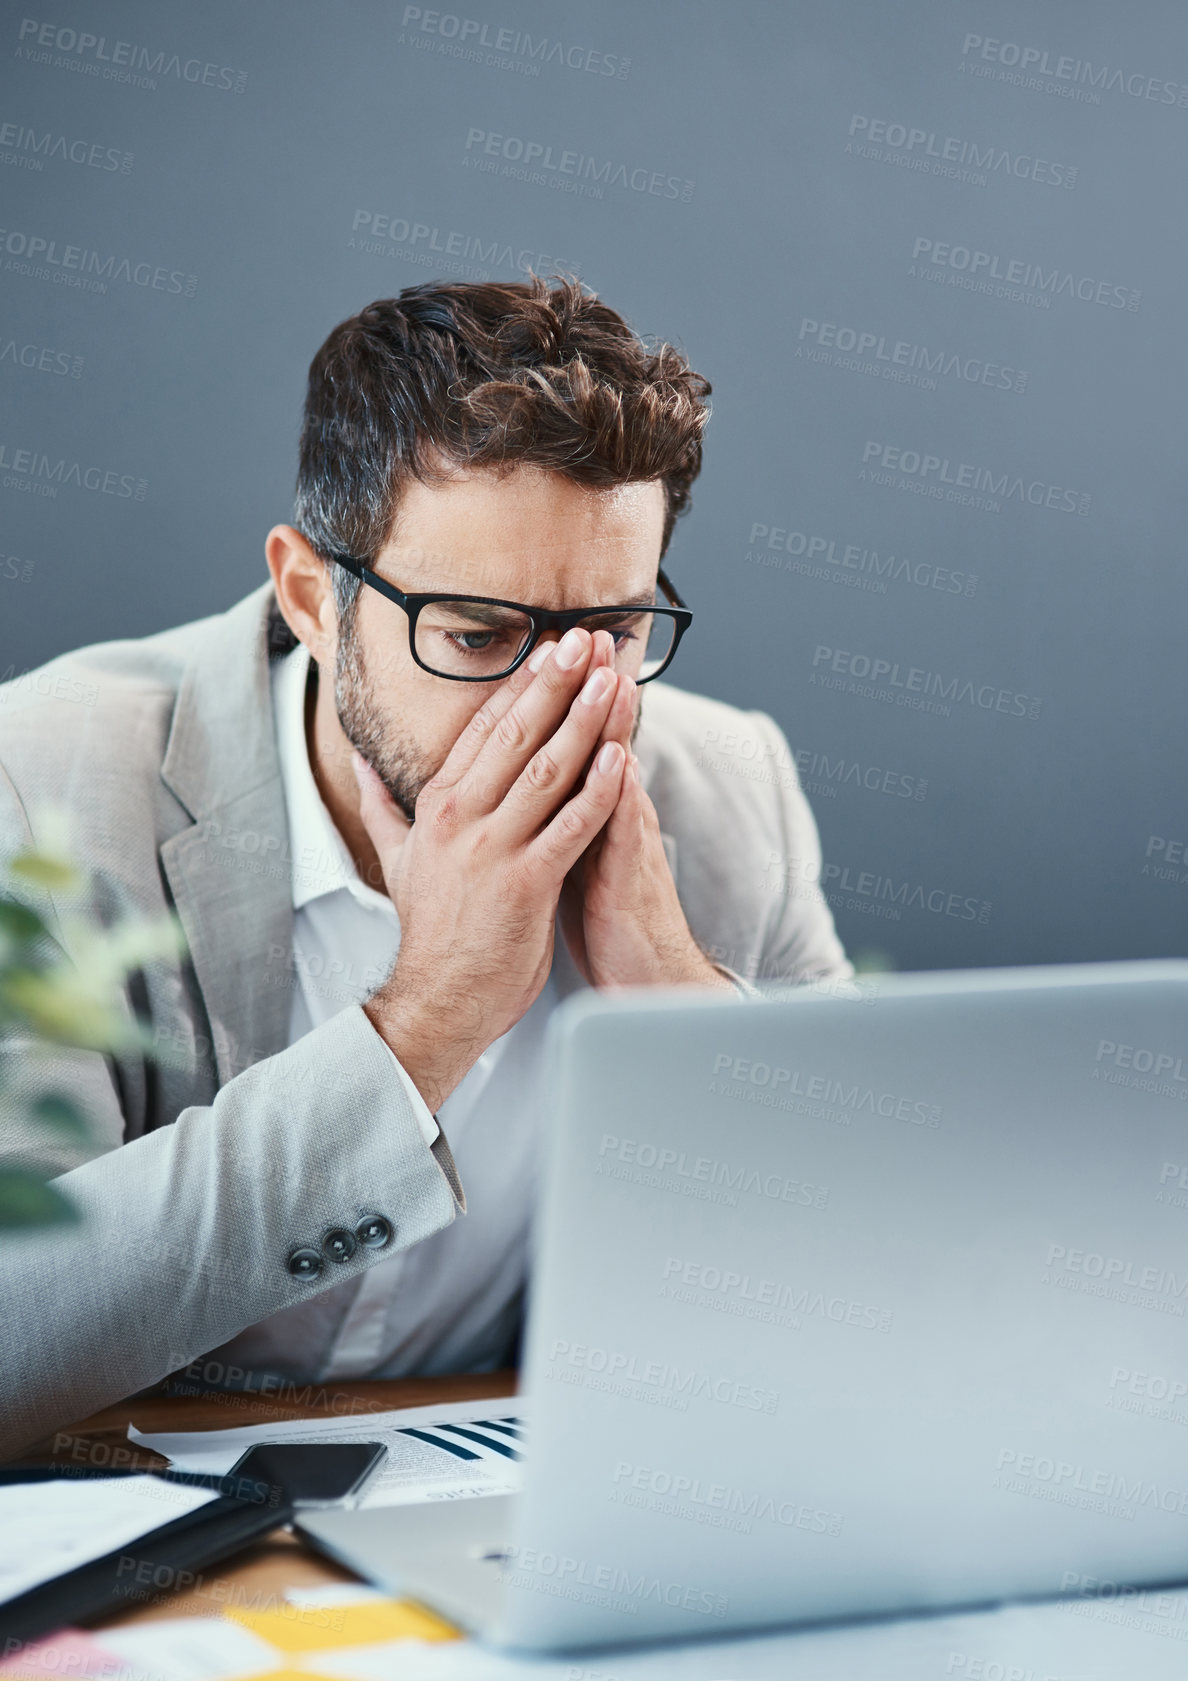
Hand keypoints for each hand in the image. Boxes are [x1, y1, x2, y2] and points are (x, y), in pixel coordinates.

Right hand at [353, 624, 628, 1111]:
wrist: (438, 998)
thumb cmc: (430, 930)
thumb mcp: (396, 857)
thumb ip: (382, 803)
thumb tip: (361, 761)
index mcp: (437, 805)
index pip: (484, 728)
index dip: (520, 683)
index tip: (549, 645)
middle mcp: (462, 818)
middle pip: (518, 734)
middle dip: (556, 682)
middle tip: (587, 639)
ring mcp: (495, 849)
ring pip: (549, 769)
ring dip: (585, 720)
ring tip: (612, 680)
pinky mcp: (527, 883)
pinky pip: (571, 826)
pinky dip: (598, 790)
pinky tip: (622, 756)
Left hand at [557, 642, 732, 992]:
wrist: (645, 980)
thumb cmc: (604, 922)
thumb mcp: (567, 859)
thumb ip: (550, 817)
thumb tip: (520, 787)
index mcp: (583, 811)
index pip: (568, 744)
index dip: (554, 700)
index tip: (543, 650)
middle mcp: (608, 817)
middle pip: (596, 742)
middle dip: (585, 689)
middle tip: (582, 636)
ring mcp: (623, 843)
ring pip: (617, 773)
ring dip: (613, 724)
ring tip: (608, 674)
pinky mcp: (631, 878)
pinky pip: (626, 830)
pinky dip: (621, 795)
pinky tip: (621, 762)